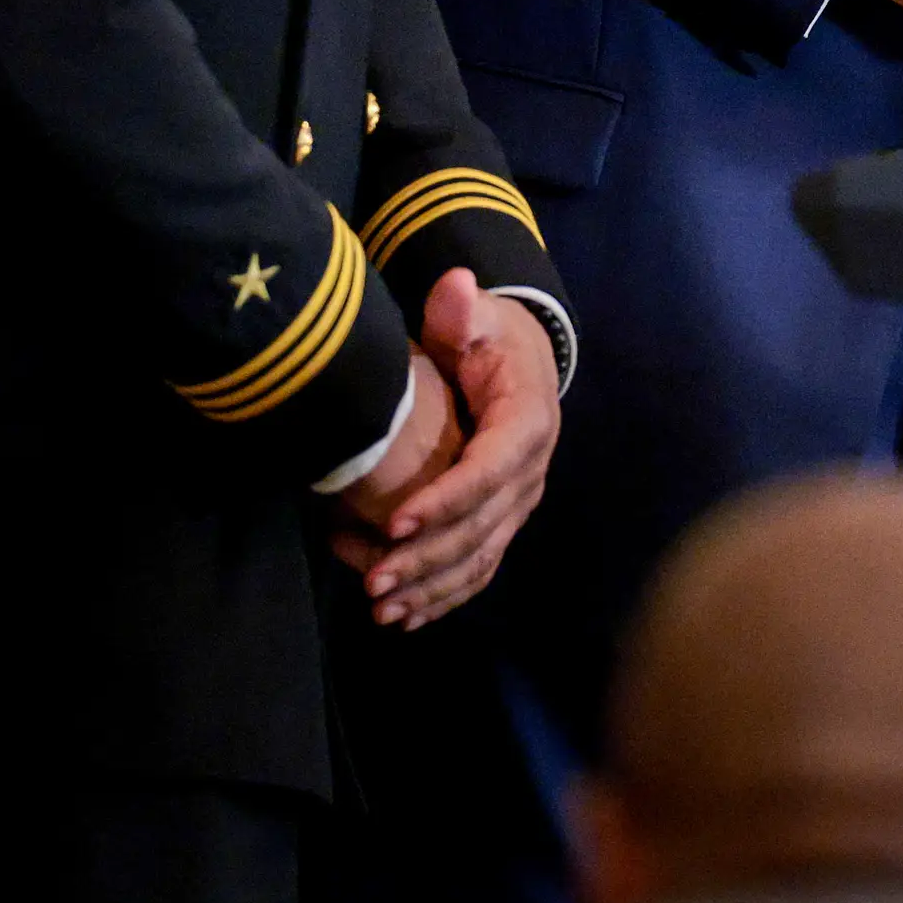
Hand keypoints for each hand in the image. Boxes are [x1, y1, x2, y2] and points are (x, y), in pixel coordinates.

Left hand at [328, 270, 562, 629]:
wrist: (522, 360)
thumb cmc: (489, 338)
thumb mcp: (476, 318)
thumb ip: (461, 310)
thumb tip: (456, 286)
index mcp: (526, 423)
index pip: (489, 470)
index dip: (444, 500)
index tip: (392, 522)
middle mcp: (530, 472)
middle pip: (483, 527)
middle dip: (427, 558)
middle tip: (372, 582)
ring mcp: (519, 502)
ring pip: (481, 557)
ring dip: (432, 587)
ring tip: (381, 607)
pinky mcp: (504, 520)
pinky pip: (480, 567)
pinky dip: (446, 595)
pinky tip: (407, 616)